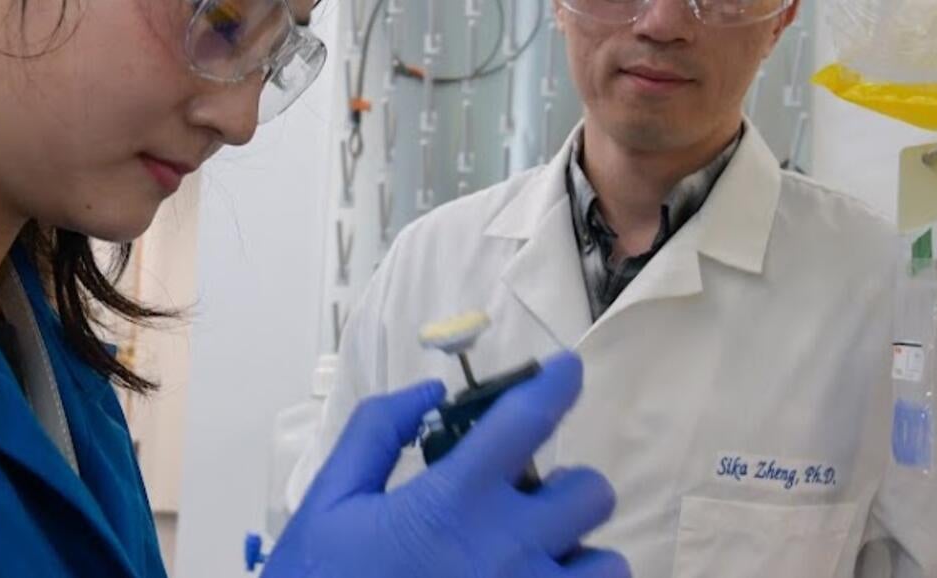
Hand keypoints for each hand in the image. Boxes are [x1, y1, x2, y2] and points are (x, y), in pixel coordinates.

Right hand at [264, 352, 626, 577]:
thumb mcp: (330, 502)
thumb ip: (374, 434)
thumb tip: (426, 391)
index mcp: (453, 503)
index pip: (528, 419)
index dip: (557, 383)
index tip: (566, 371)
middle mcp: (505, 550)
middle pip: (590, 494)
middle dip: (567, 489)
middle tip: (530, 503)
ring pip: (606, 564)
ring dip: (581, 556)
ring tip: (542, 561)